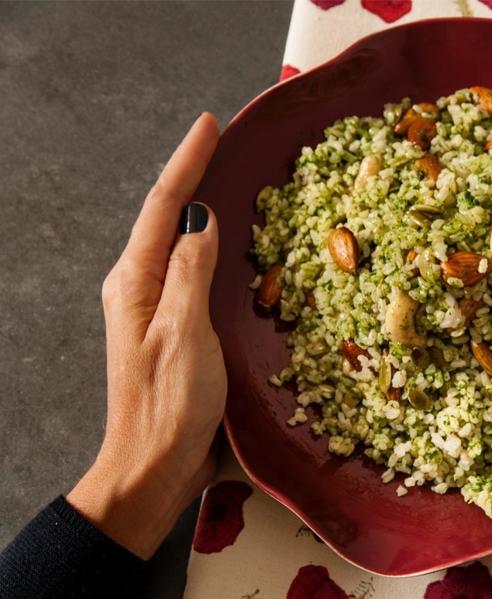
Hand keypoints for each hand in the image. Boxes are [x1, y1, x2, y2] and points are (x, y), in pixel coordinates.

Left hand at [67, 114, 224, 558]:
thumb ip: (191, 271)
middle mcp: (141, 287)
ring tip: (236, 181)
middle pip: (169, 217)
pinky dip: (218, 249)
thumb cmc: (168, 405)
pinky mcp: (179, 327)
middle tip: (228, 144)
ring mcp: (159, 307)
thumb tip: (202, 220)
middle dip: (196, 176)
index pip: (164, 206)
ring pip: (183, 244)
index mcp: (136, 281)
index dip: (188, 161)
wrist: (156, 466)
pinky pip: (197, 274)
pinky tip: (239, 247)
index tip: (210, 124)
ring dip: (207, 210)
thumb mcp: (184, 332)